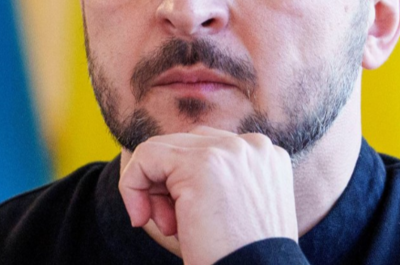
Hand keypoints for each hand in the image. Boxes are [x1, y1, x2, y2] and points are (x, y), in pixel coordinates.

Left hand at [118, 126, 296, 264]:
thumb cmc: (238, 257)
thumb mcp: (234, 210)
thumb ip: (214, 181)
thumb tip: (164, 169)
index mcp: (266, 157)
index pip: (206, 148)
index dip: (183, 182)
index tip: (183, 219)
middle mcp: (253, 147)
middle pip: (184, 145)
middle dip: (166, 185)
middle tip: (171, 225)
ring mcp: (230, 151)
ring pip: (162, 149)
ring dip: (152, 190)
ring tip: (169, 227)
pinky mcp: (201, 163)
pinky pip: (146, 156)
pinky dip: (132, 185)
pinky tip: (141, 217)